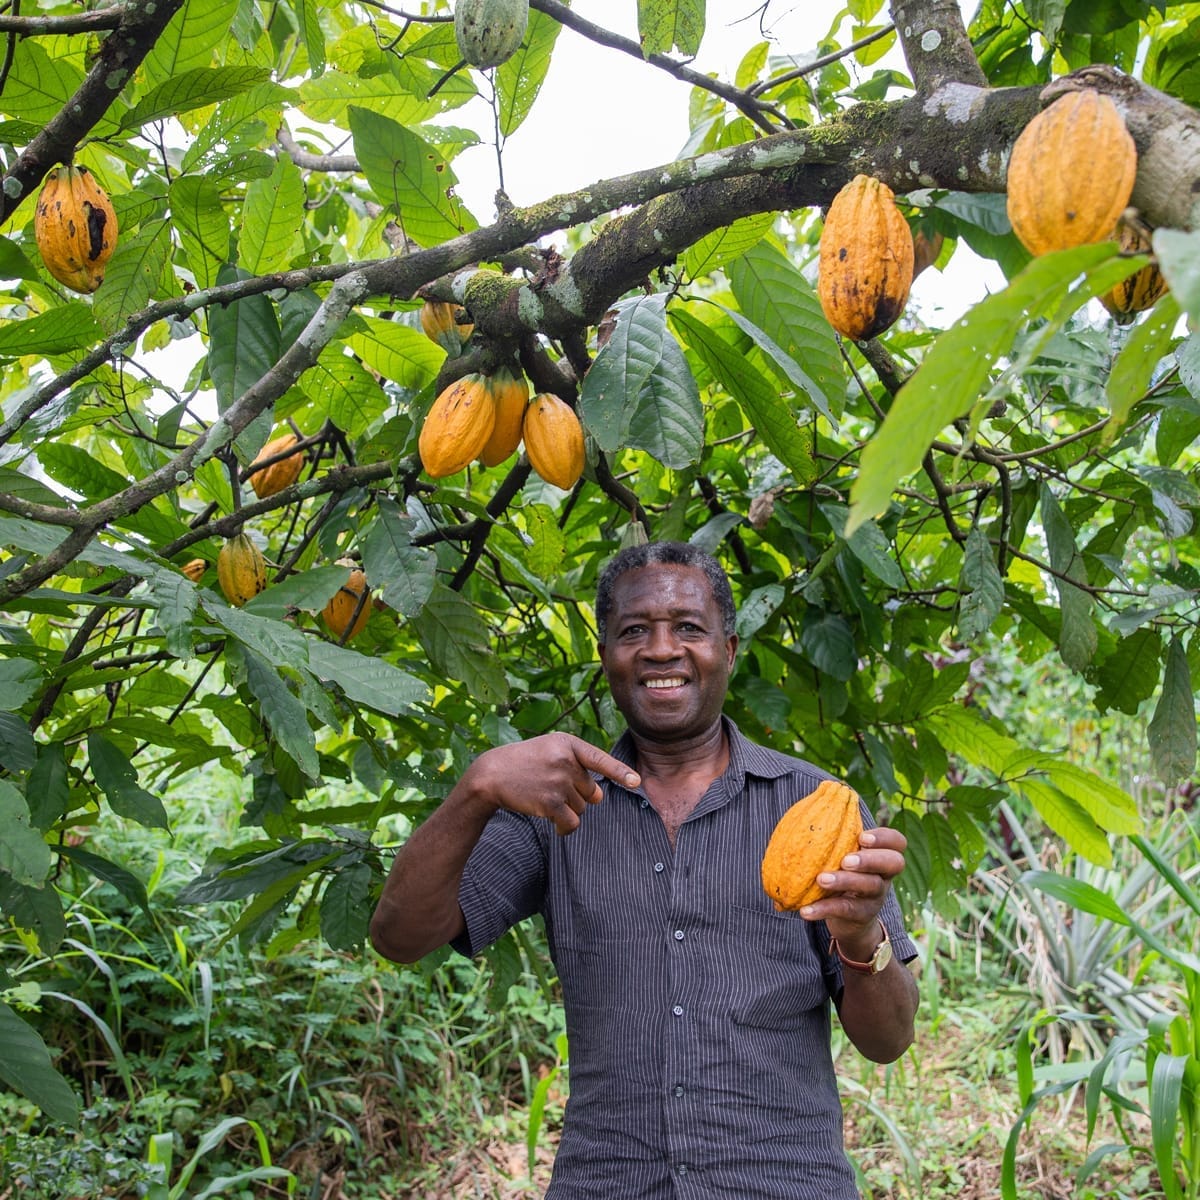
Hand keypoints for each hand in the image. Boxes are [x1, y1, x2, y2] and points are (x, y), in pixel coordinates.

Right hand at [458, 732, 640, 835]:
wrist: (492, 774)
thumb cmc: (525, 762)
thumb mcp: (550, 750)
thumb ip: (577, 765)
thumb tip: (599, 796)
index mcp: (568, 744)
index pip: (600, 759)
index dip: (619, 772)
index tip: (635, 782)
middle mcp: (566, 761)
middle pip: (592, 791)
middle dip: (578, 796)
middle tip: (553, 788)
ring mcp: (558, 782)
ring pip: (582, 808)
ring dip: (568, 809)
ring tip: (544, 797)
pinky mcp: (550, 803)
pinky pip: (571, 823)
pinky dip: (565, 828)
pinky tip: (553, 824)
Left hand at [799, 826, 907, 949]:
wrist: (849, 919)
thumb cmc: (843, 873)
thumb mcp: (845, 854)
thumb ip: (839, 832)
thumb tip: (819, 793)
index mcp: (881, 854)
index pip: (896, 842)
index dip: (884, 838)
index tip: (862, 837)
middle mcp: (884, 874)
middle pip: (893, 863)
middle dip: (871, 859)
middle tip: (846, 860)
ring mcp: (876, 896)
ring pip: (870, 886)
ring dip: (845, 881)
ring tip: (821, 879)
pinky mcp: (862, 915)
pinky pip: (845, 911)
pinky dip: (824, 909)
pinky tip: (805, 910)